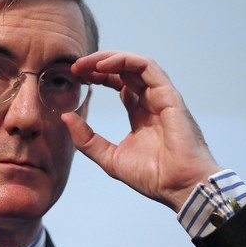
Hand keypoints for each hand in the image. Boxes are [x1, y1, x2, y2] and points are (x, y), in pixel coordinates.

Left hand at [61, 51, 221, 211]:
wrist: (179, 188)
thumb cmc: (153, 176)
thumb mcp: (109, 158)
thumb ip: (87, 139)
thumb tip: (65, 117)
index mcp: (139, 113)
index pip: (117, 83)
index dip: (97, 76)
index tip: (76, 76)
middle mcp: (150, 101)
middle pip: (123, 70)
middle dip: (98, 64)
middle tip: (76, 67)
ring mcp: (160, 96)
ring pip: (134, 64)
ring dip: (108, 58)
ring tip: (86, 64)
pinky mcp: (168, 95)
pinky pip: (146, 67)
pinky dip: (124, 61)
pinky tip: (102, 66)